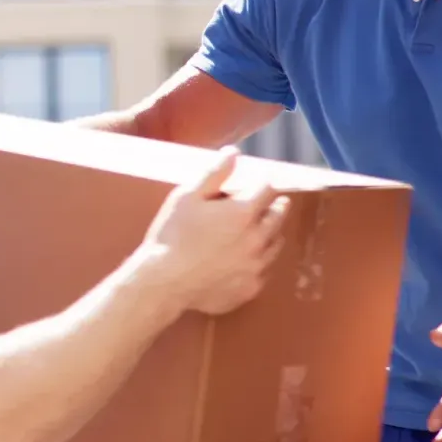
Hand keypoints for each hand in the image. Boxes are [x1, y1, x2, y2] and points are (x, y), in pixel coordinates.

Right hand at [138, 147, 291, 314]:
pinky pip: (262, 271)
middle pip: (278, 216)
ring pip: (275, 245)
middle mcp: (257, 239)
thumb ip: (214, 173)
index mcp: (243, 212)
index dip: (263, 184)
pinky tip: (246, 262)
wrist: (162, 283)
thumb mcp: (187, 196)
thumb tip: (234, 152)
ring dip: (271, 235)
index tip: (260, 184)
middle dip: (276, 207)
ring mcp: (255, 267)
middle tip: (275, 204)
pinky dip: (258, 263)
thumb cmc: (171, 235)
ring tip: (264, 232)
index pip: (267, 189)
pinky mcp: (250, 289)